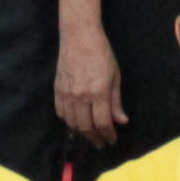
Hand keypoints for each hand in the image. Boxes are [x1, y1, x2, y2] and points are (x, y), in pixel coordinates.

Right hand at [52, 18, 124, 148]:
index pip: (103, 123)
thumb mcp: (115, 76)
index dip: (108, 135)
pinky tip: (75, 124)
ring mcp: (67, 93)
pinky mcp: (58, 89)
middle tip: (101, 144)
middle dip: (95, 138)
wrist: (79, 36)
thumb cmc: (101, 54)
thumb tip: (121, 121)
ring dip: (82, 133)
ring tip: (90, 136)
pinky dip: (68, 122)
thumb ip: (116, 101)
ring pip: (72, 123)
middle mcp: (81, 96)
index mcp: (99, 92)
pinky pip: (61, 112)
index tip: (112, 140)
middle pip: (86, 127)